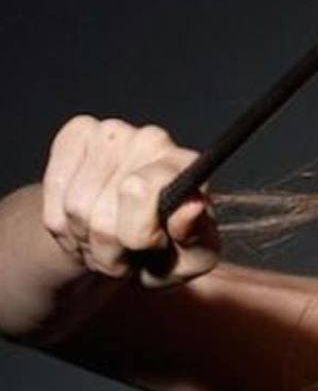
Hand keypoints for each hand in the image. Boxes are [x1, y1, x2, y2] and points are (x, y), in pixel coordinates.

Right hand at [41, 114, 220, 288]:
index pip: (138, 190)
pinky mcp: (77, 135)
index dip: (137, 233)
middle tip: (125, 251)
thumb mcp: (190, 257)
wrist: (129, 242)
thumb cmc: (168, 249)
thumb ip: (194, 236)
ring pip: (74, 206)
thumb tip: (192, 206)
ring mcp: (112, 133)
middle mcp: (152, 140)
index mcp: (186, 166)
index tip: (150, 245)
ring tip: (106, 241)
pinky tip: (83, 225)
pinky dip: (61, 223)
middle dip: (109, 246)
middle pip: (102, 212)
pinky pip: (52, 193)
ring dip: (85, 239)